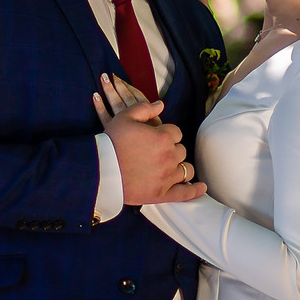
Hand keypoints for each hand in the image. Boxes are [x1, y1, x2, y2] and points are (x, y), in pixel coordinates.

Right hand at [93, 75, 203, 204]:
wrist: (99, 170)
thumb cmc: (110, 142)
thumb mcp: (124, 117)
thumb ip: (144, 108)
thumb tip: (161, 105)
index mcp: (163, 137)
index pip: (176, 132)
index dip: (166, 134)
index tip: (156, 138)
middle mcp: (169, 156)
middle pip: (181, 150)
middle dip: (172, 150)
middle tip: (156, 152)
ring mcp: (167, 177)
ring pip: (186, 169)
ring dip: (181, 166)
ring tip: (171, 167)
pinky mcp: (162, 194)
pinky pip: (185, 193)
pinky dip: (195, 190)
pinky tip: (201, 187)